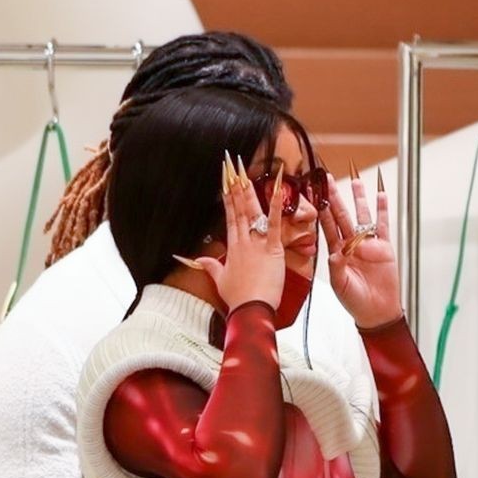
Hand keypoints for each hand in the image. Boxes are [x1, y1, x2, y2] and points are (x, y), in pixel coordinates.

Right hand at [177, 154, 284, 314]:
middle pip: (239, 210)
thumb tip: (198, 260)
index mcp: (233, 248)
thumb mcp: (221, 281)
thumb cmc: (238, 298)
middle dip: (235, 188)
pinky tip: (278, 189)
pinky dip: (276, 206)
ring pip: (252, 213)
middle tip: (233, 168)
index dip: (228, 199)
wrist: (250, 309)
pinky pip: (274, 224)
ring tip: (245, 173)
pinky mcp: (272, 249)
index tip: (226, 182)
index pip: (230, 218)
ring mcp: (257, 244)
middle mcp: (243, 242)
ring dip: (248, 192)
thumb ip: (211, 267)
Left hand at [320, 166, 401, 328]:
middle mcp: (351, 245)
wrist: (377, 312)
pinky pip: (382, 225)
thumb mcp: (340, 286)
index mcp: (337, 252)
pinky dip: (382, 210)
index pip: (327, 226)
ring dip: (359, 199)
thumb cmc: (356, 302)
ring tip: (356, 181)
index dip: (322, 210)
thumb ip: (337, 269)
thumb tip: (335, 254)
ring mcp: (367, 244)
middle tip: (329, 180)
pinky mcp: (384, 247)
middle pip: (342, 216)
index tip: (315, 195)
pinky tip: (380, 196)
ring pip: (362, 216)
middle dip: (336, 197)